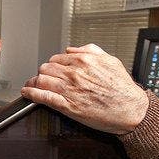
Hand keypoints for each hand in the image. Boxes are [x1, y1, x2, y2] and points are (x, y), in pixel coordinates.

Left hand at [21, 43, 148, 134]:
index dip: (52, 64)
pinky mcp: (68, 106)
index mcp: (85, 61)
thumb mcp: (110, 61)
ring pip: (41, 80)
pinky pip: (43, 97)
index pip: (57, 58)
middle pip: (46, 68)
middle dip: (42, 73)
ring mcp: (70, 90)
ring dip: (34, 83)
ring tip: (31, 85)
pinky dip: (31, 94)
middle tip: (41, 78)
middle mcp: (75, 73)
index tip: (50, 69)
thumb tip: (73, 48)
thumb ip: (90, 51)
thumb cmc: (123, 89)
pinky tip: (27, 93)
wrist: (131, 110)